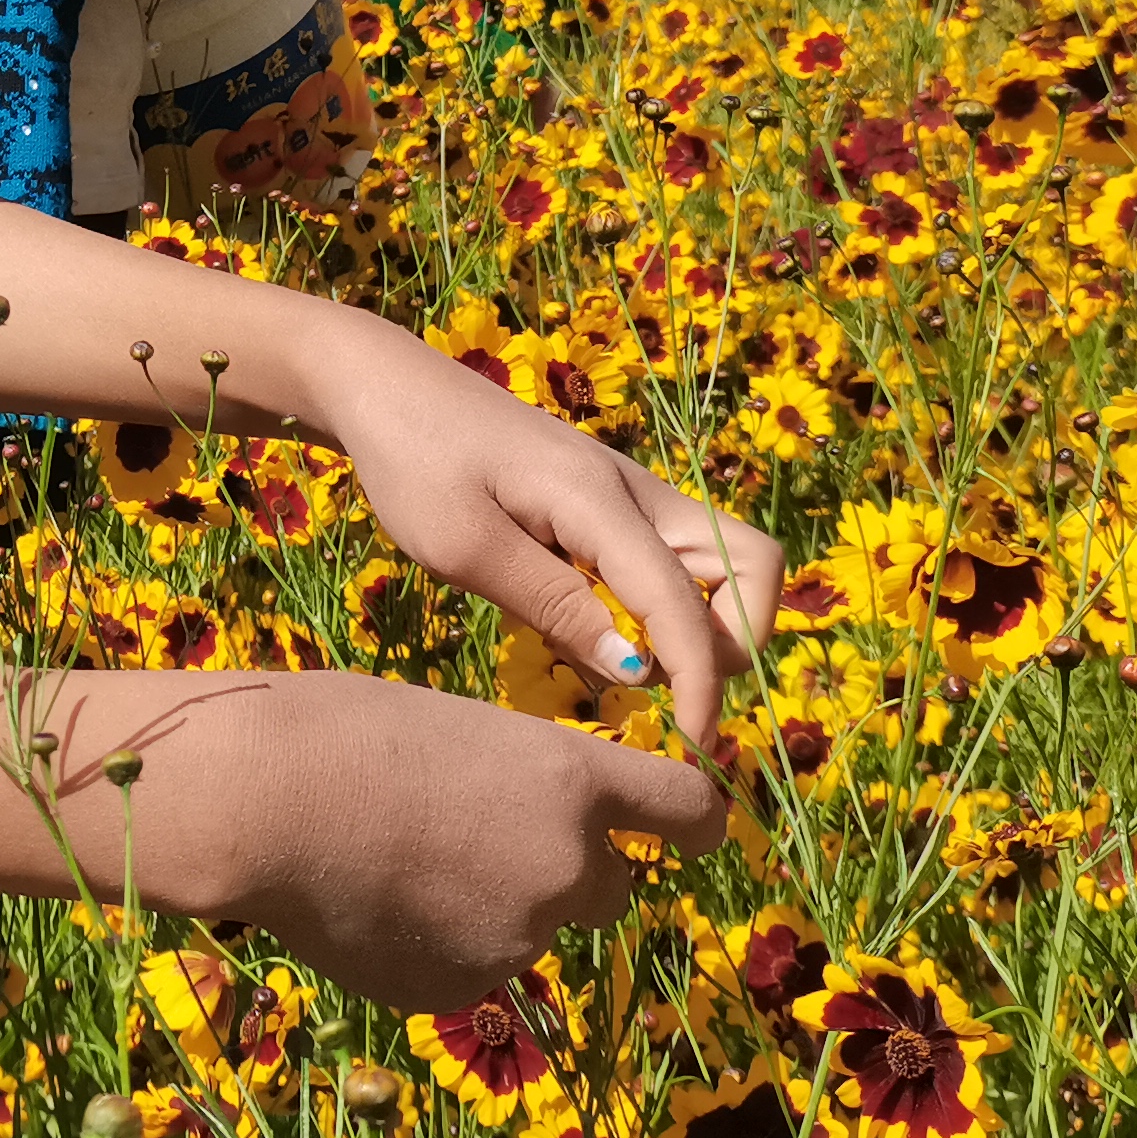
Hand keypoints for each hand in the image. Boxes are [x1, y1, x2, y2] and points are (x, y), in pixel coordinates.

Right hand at [197, 671, 727, 1011]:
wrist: (260, 803)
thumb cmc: (345, 730)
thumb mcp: (465, 731)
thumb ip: (524, 784)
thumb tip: (538, 824)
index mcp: (574, 784)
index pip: (690, 814)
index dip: (698, 820)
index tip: (696, 826)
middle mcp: (566, 869)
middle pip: (614, 887)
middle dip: (574, 869)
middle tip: (493, 837)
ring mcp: (515, 940)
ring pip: (532, 928)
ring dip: (496, 905)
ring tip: (404, 864)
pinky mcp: (457, 990)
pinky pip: (470, 967)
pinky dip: (441, 943)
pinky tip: (377, 904)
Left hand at [314, 338, 785, 744]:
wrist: (385, 387)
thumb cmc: (413, 462)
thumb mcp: (465, 547)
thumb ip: (554, 606)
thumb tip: (636, 671)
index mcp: (600, 501)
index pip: (684, 604)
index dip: (701, 683)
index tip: (692, 750)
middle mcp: (637, 492)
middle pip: (751, 564)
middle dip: (733, 641)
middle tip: (662, 687)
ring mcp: (630, 494)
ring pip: (722, 560)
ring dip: (702, 624)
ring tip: (626, 664)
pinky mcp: (610, 504)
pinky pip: (674, 560)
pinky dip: (666, 606)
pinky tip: (599, 631)